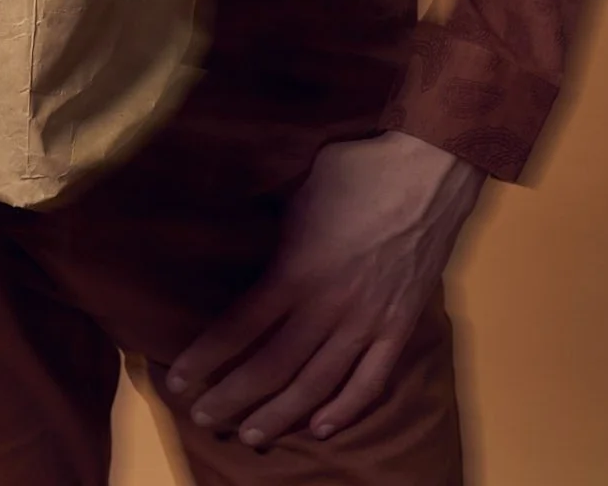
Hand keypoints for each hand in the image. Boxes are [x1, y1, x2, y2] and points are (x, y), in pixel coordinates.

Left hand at [166, 130, 485, 447]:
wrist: (429, 172)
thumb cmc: (356, 171)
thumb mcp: (296, 191)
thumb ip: (269, 227)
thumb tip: (234, 232)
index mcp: (297, 270)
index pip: (240, 327)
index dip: (206, 357)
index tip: (178, 379)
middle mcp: (328, 306)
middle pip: (272, 366)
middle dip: (233, 398)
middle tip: (203, 418)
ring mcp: (367, 322)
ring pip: (317, 385)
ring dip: (280, 414)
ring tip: (251, 435)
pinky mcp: (399, 329)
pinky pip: (371, 382)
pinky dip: (345, 410)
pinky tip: (320, 428)